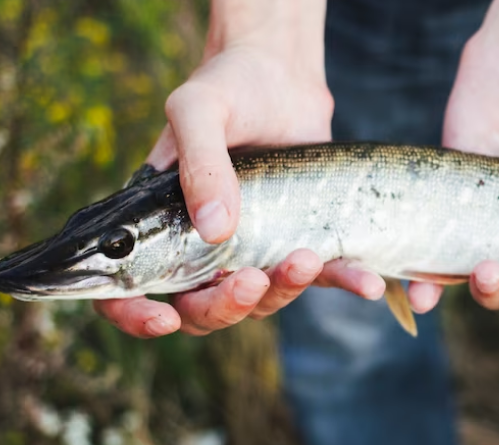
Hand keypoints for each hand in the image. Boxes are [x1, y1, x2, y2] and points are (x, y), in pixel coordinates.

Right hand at [95, 1, 385, 336]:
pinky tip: (368, 283)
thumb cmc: (228, 85)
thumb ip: (199, 165)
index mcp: (158, 225)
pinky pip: (320, 275)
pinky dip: (344, 282)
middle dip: (223, 306)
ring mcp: (253, 249)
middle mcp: (202, 247)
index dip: (137, 315)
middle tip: (251, 279)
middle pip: (201, 309)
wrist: (283, 73)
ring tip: (305, 258)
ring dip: (281, 292)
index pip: (130, 289)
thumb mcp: (199, 111)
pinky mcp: (300, 240)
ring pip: (259, 302)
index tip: (163, 317)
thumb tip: (216, 231)